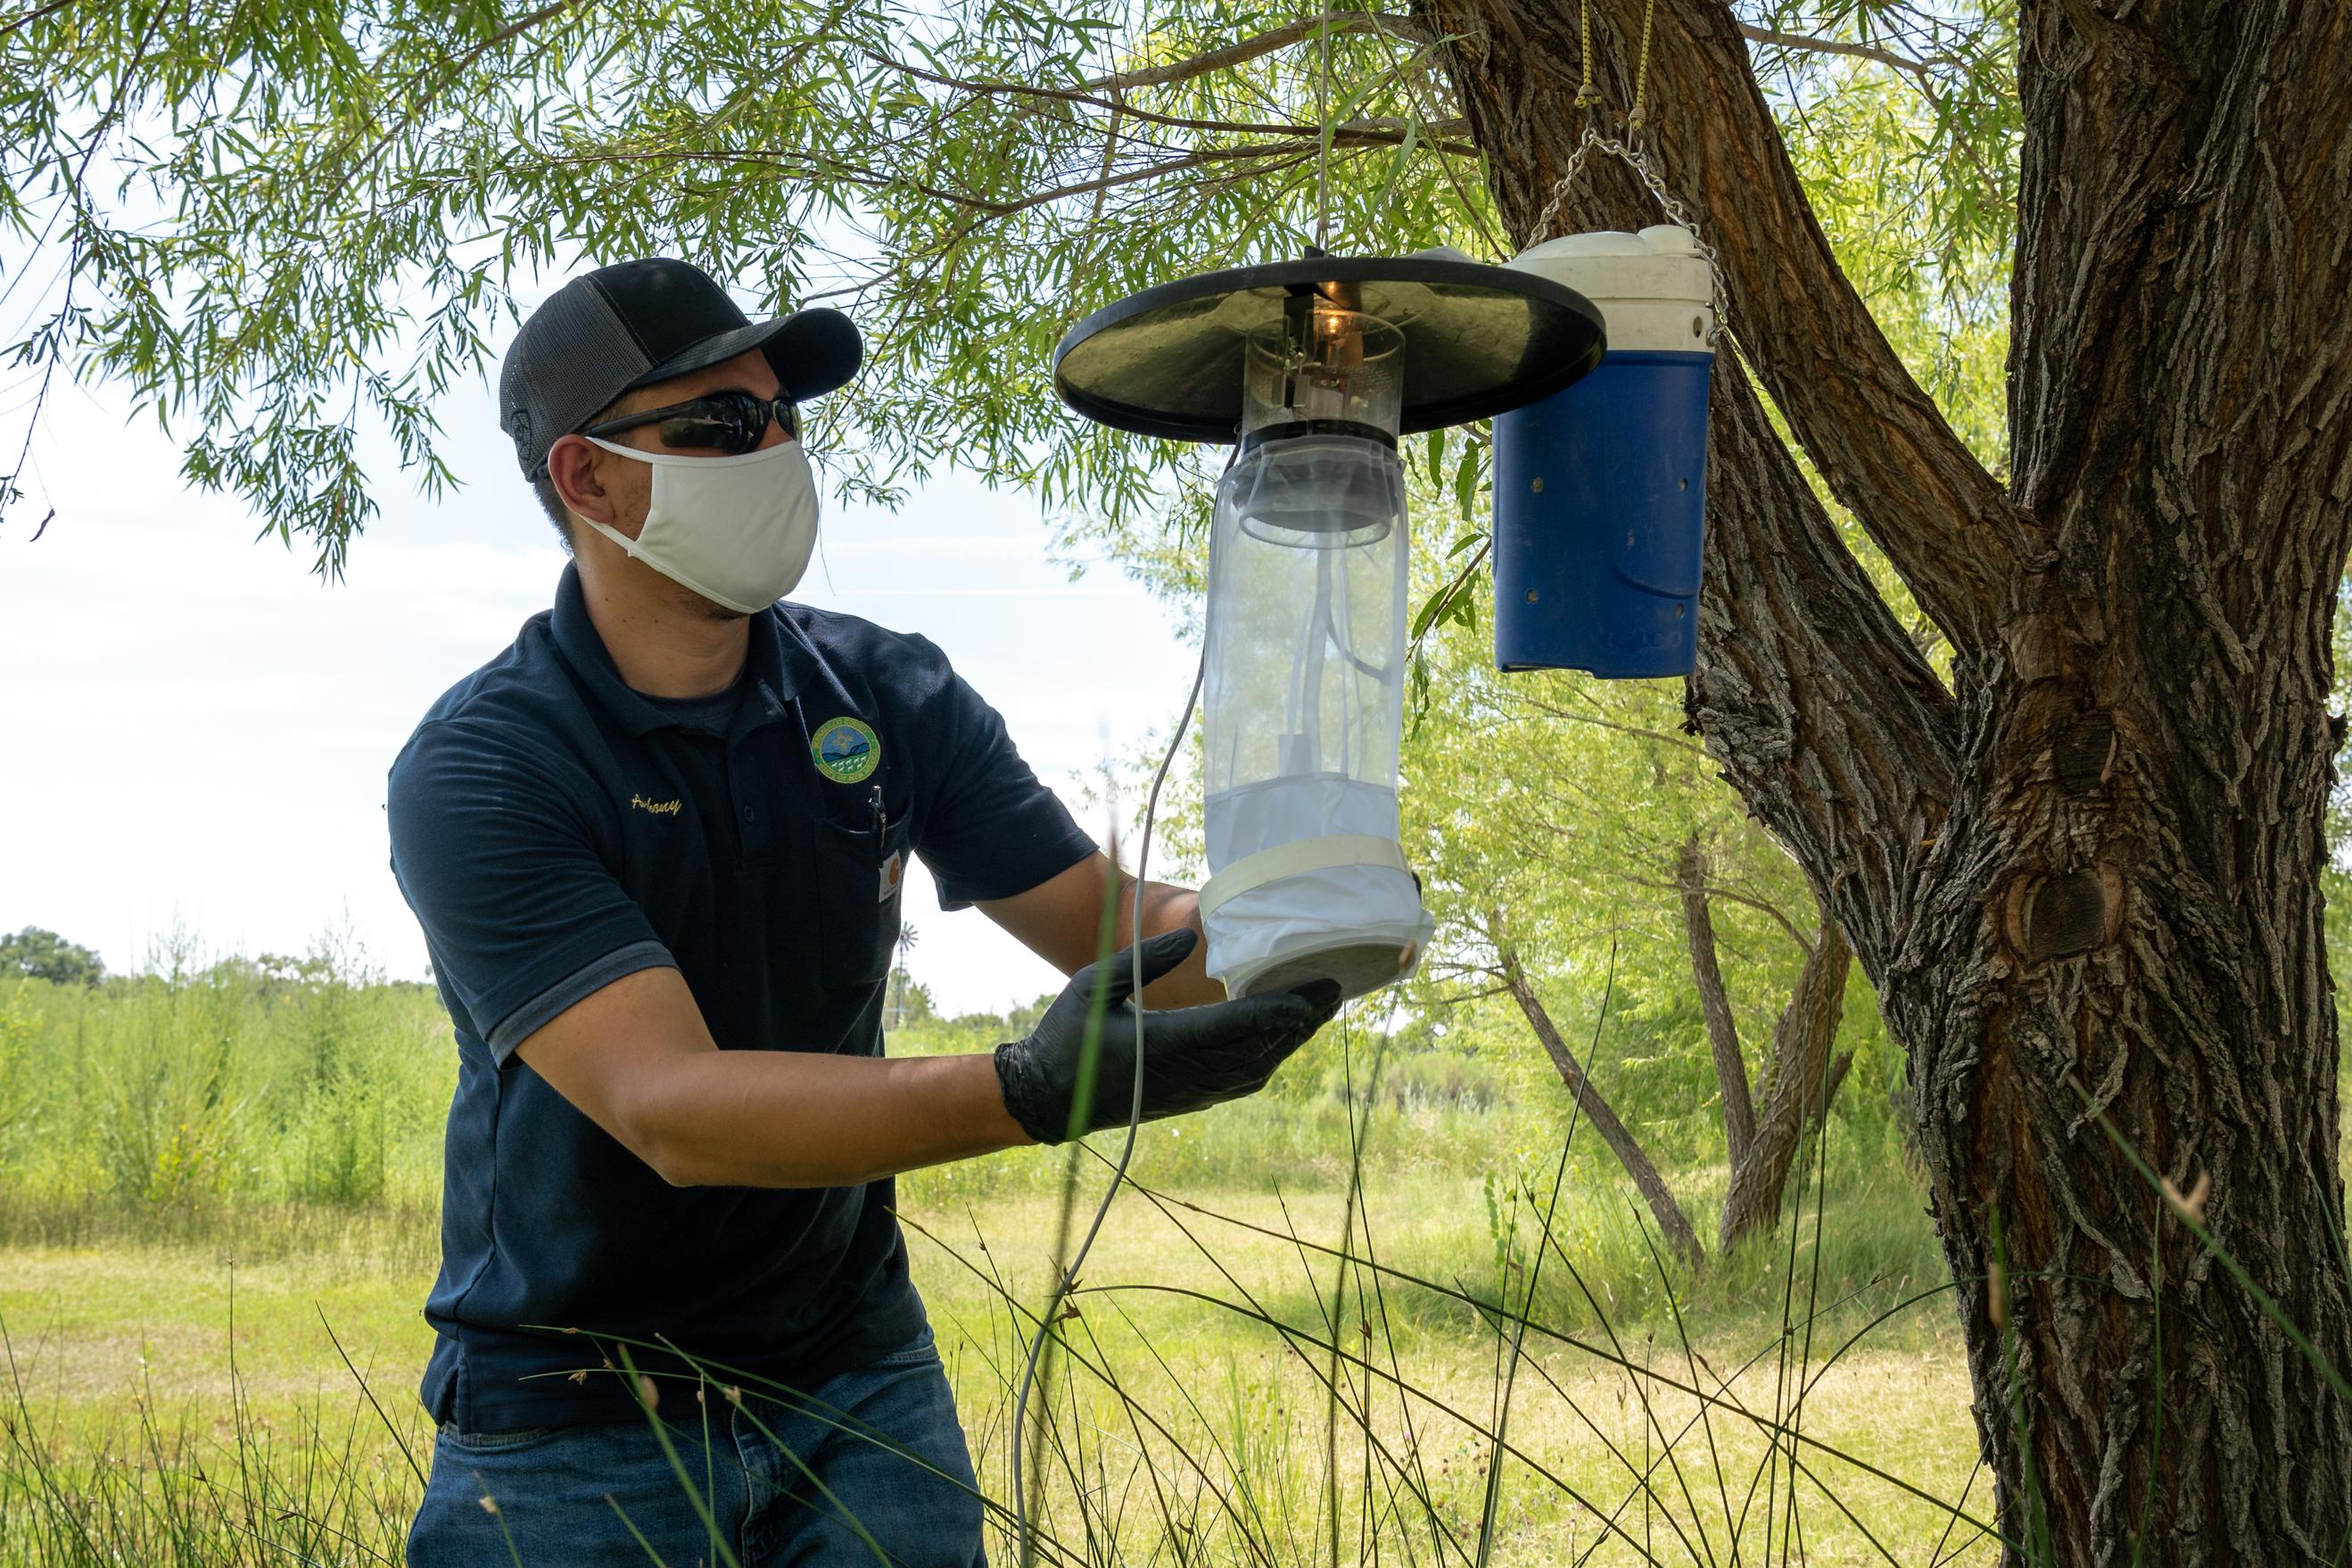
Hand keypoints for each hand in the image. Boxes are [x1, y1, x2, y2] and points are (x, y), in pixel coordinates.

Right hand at [992, 929, 1341, 1144]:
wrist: (1047, 1099)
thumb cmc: (1067, 1036)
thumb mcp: (1092, 985)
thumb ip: (1142, 961)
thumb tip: (1192, 941)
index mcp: (1162, 1044)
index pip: (1234, 1027)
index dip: (1278, 1011)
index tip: (1313, 994)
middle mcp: (1185, 1073)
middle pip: (1259, 1048)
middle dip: (1301, 1020)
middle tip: (1335, 990)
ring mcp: (1190, 1092)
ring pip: (1256, 1068)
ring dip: (1291, 1040)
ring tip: (1319, 1009)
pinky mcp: (1190, 1101)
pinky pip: (1241, 1081)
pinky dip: (1270, 1058)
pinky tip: (1284, 1038)